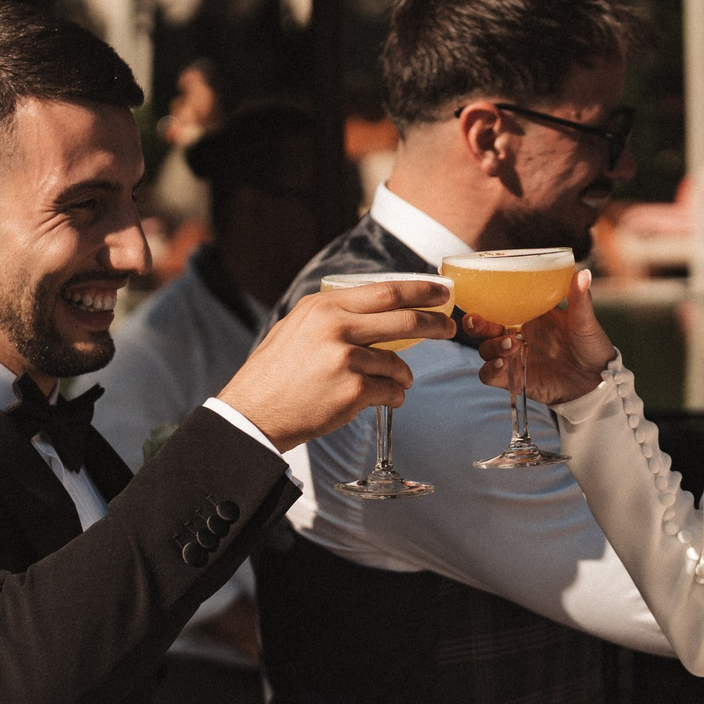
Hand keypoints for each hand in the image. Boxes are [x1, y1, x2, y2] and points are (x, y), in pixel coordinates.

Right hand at [214, 280, 453, 450]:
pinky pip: (390, 391)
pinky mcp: (352, 391)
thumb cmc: (275, 373)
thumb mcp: (298, 327)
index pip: (386, 291)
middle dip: (435, 323)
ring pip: (398, 363)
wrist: (253, 413)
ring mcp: (345, 359)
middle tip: (450, 328)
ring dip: (405, 375)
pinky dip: (394, 396)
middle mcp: (336, 327)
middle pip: (404, 320)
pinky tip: (386, 399)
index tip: (441, 291)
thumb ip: (334, 314)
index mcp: (323, 306)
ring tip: (400, 382)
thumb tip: (379, 308)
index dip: (420, 290)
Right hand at [469, 267, 617, 404]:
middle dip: (475, 324)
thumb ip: (579, 298)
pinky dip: (490, 370)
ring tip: (513, 345)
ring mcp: (515, 357)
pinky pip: (489, 375)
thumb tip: (583, 273)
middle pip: (483, 327)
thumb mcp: (585, 320)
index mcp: (529, 315)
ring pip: (485, 349)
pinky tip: (503, 365)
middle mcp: (517, 334)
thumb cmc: (591, 344)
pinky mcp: (515, 379)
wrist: (598, 380)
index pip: (498, 305)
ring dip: (492, 346)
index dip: (483, 300)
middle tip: (478, 321)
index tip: (479, 295)